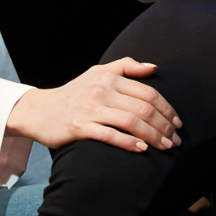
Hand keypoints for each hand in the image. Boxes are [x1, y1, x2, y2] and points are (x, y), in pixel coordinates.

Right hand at [10, 57, 180, 152]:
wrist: (39, 111)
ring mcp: (90, 108)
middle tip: (176, 140)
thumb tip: (154, 67)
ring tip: (165, 146)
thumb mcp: (98, 72)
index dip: (167, 108)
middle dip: (164, 125)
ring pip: (131, 121)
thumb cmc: (74, 93)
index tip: (177, 123)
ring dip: (153, 136)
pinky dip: (129, 142)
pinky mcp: (79, 127)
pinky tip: (142, 149)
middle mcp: (102, 90)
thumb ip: (126, 66)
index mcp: (110, 77)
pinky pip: (109, 135)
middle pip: (143, 108)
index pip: (148, 92)